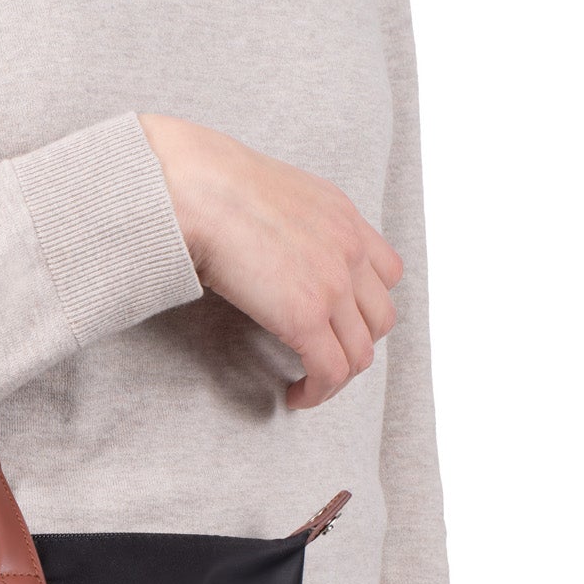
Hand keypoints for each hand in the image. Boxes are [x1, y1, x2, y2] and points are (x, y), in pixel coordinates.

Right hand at [138, 113, 401, 406]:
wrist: (197, 190)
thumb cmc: (210, 187)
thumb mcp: (272, 193)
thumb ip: (288, 224)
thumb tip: (267, 250)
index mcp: (343, 217)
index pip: (387, 272)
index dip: (366, 306)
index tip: (339, 323)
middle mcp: (349, 250)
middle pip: (380, 318)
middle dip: (355, 344)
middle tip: (322, 357)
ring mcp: (333, 285)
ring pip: (360, 352)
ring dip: (337, 377)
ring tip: (309, 385)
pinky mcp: (306, 317)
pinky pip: (330, 372)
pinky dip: (317, 392)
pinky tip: (295, 396)